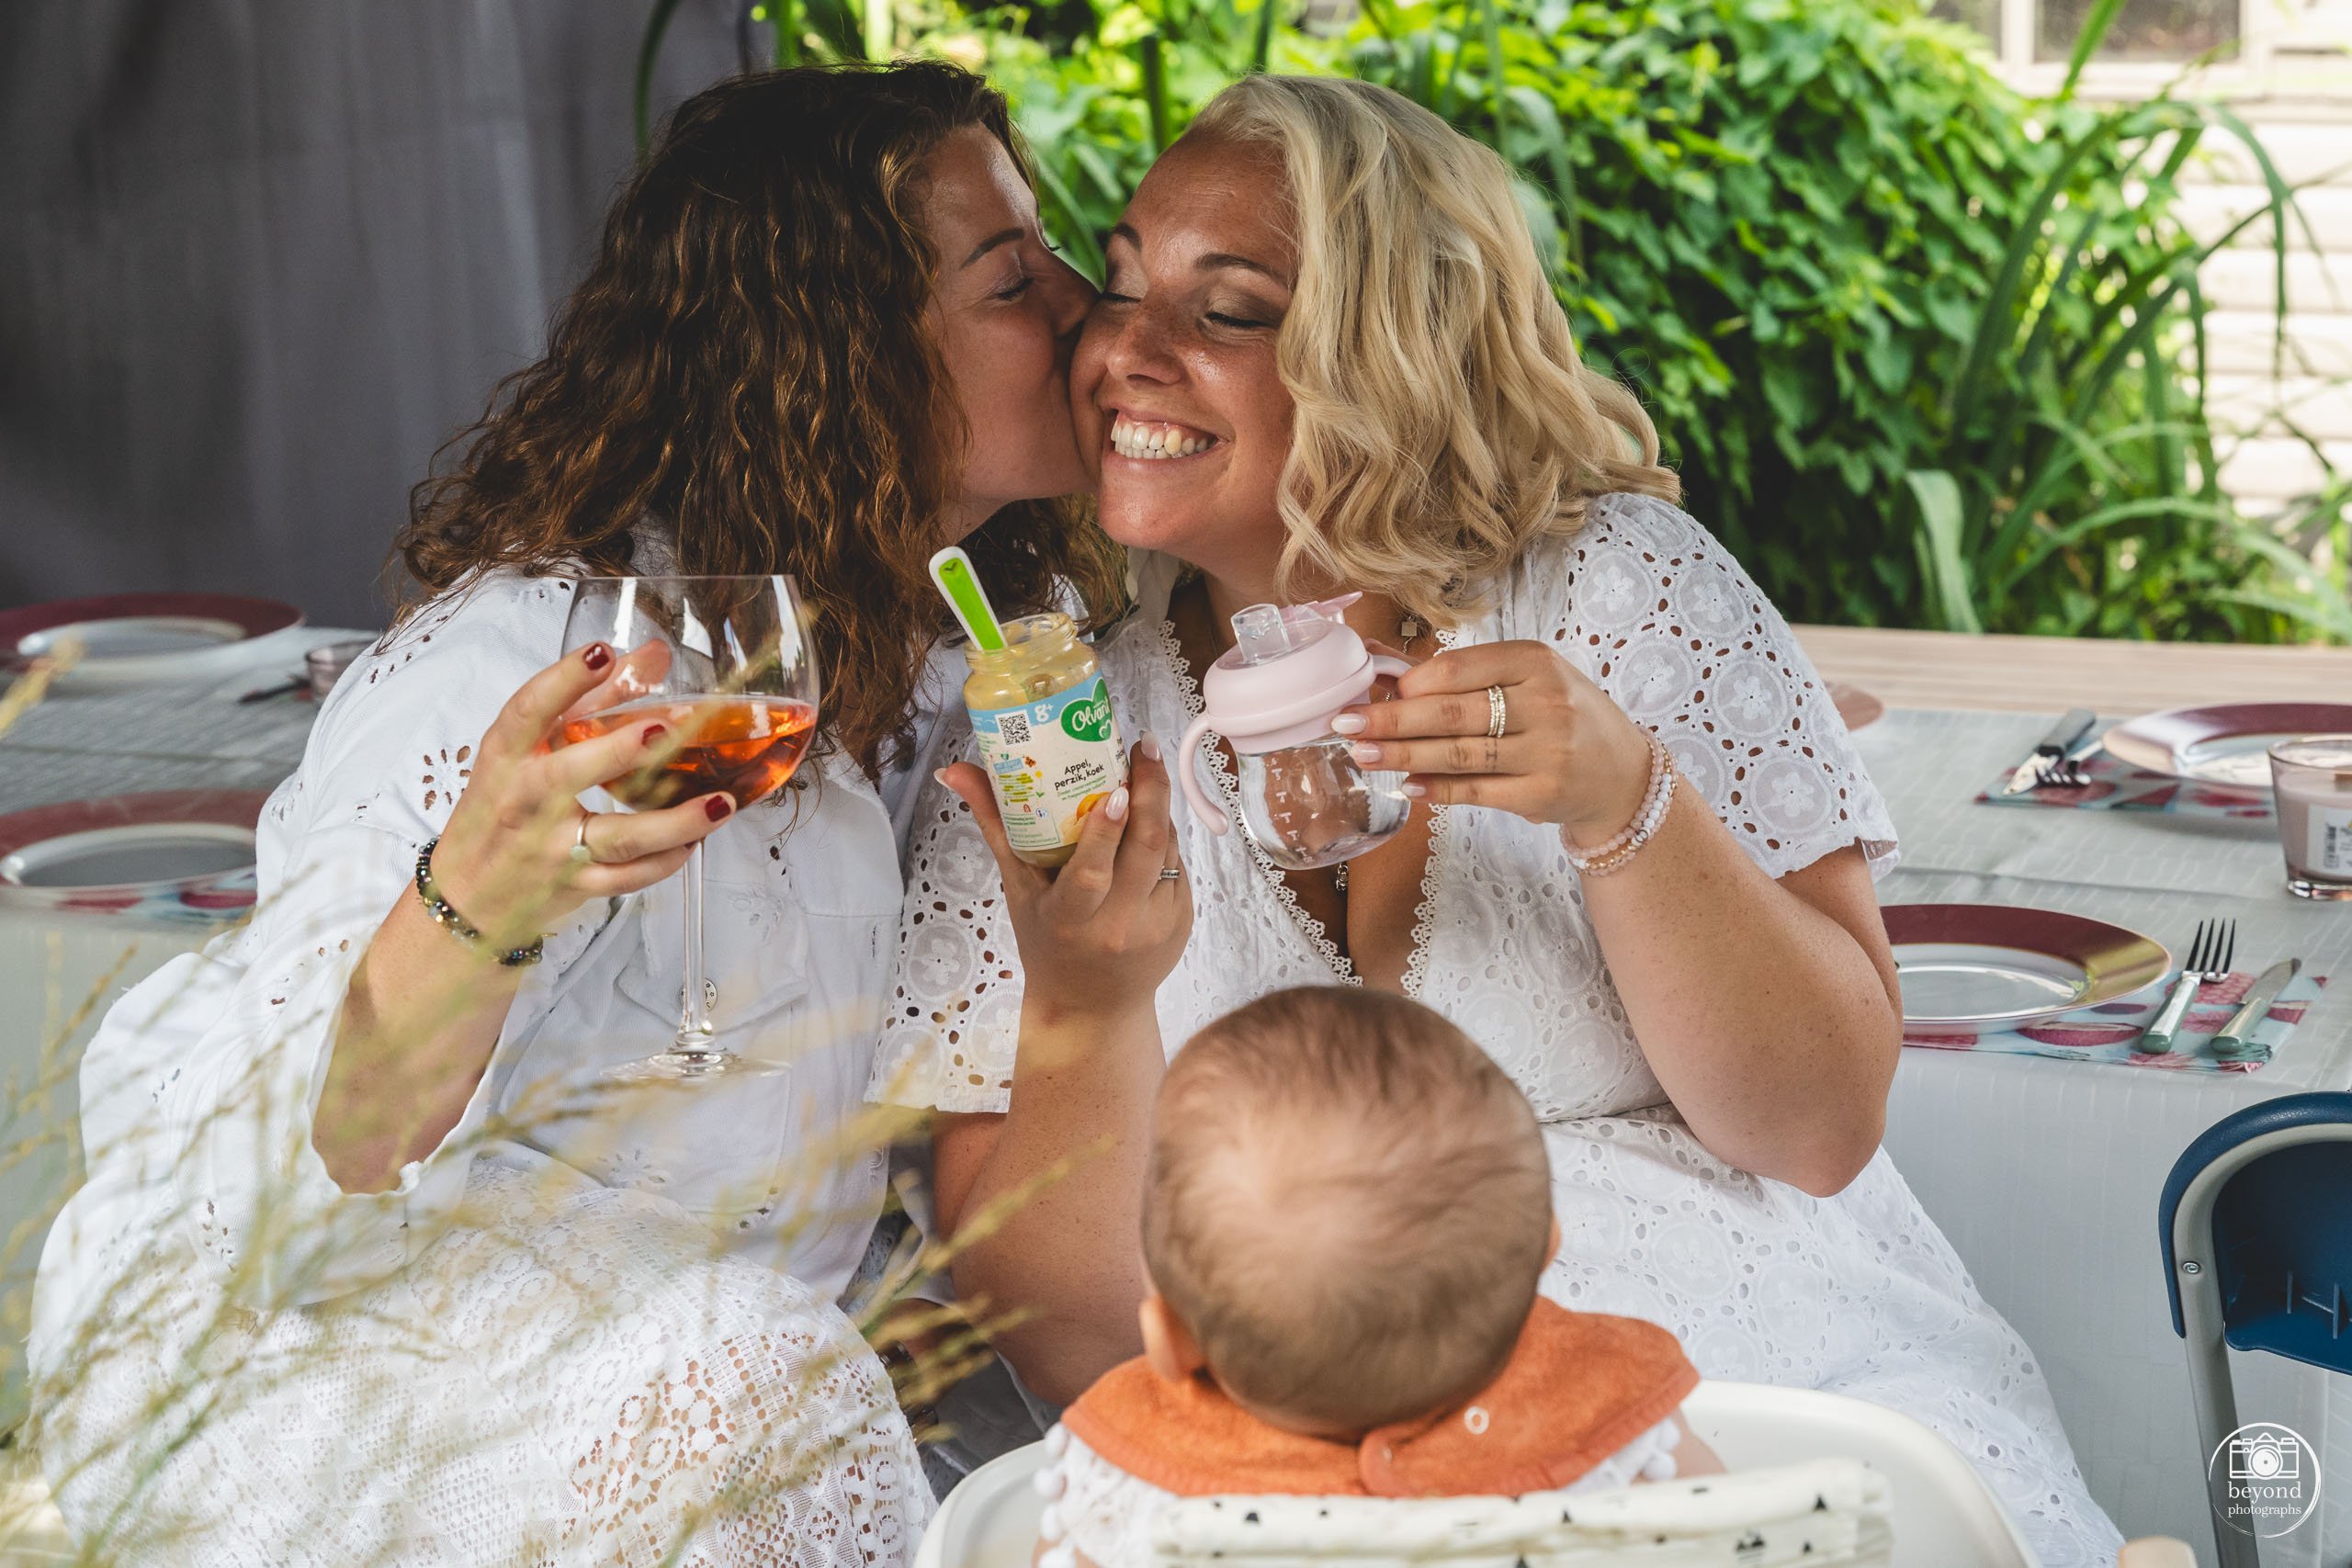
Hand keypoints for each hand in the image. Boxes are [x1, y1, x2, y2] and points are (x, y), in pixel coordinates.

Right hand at [429, 641, 738, 942]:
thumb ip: (589, 702)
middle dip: (618, 751)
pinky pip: (628, 877)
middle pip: (568, 775)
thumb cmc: (499, 813)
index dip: (563, 680)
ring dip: (673, 823)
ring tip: (719, 803)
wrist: (464, 896)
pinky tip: (695, 841)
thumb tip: (648, 657)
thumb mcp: (525, 754)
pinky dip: (665, 861)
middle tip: (663, 729)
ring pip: (617, 837)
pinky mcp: (575, 886)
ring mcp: (552, 849)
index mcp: (506, 759)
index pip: (527, 712)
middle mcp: (525, 802)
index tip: (600, 653)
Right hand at [938, 735, 1191, 1025]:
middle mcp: (1119, 925)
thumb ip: (994, 824)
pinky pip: (1178, 864)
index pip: (1093, 872)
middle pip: (1145, 848)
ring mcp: (1158, 925)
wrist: (1093, 1007)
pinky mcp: (1183, 921)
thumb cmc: (1046, 940)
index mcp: (1071, 918)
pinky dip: (1164, 837)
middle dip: (1150, 791)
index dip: (1107, 829)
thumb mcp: (1018, 888)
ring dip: (1158, 806)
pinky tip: (1149, 818)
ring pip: (1167, 849)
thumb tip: (955, 769)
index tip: (1116, 788)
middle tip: (1143, 748)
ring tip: (1144, 770)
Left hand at [1331, 640, 1652, 844]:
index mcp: (1536, 662)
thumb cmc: (1562, 718)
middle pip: (1451, 713)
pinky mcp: (1543, 794)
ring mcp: (1547, 751)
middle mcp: (1545, 703)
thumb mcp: (1529, 681)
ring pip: (1458, 754)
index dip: (1409, 683)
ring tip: (1362, 754)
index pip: (1457, 669)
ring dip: (1402, 754)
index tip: (1372, 692)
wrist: (1622, 774)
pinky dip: (1436, 788)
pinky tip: (1406, 784)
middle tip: (1345, 724)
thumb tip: (1387, 675)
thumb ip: (1466, 678)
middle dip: (1390, 719)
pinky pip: (1476, 791)